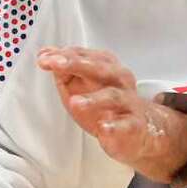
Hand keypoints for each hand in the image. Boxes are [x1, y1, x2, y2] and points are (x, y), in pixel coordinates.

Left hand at [37, 46, 186, 183]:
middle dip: (77, 64)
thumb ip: (64, 72)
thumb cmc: (107, 107)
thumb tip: (45, 54)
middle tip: (55, 64)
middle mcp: (120, 81)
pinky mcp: (135, 127)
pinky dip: (115, 127)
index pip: (86, 56)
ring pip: (114, 96)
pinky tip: (103, 129)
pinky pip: (126, 125)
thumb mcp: (81, 89)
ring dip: (94, 98)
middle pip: (101, 68)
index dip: (65, 55)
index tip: (44, 57)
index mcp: (107, 68)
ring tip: (74, 103)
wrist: (142, 133)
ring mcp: (129, 103)